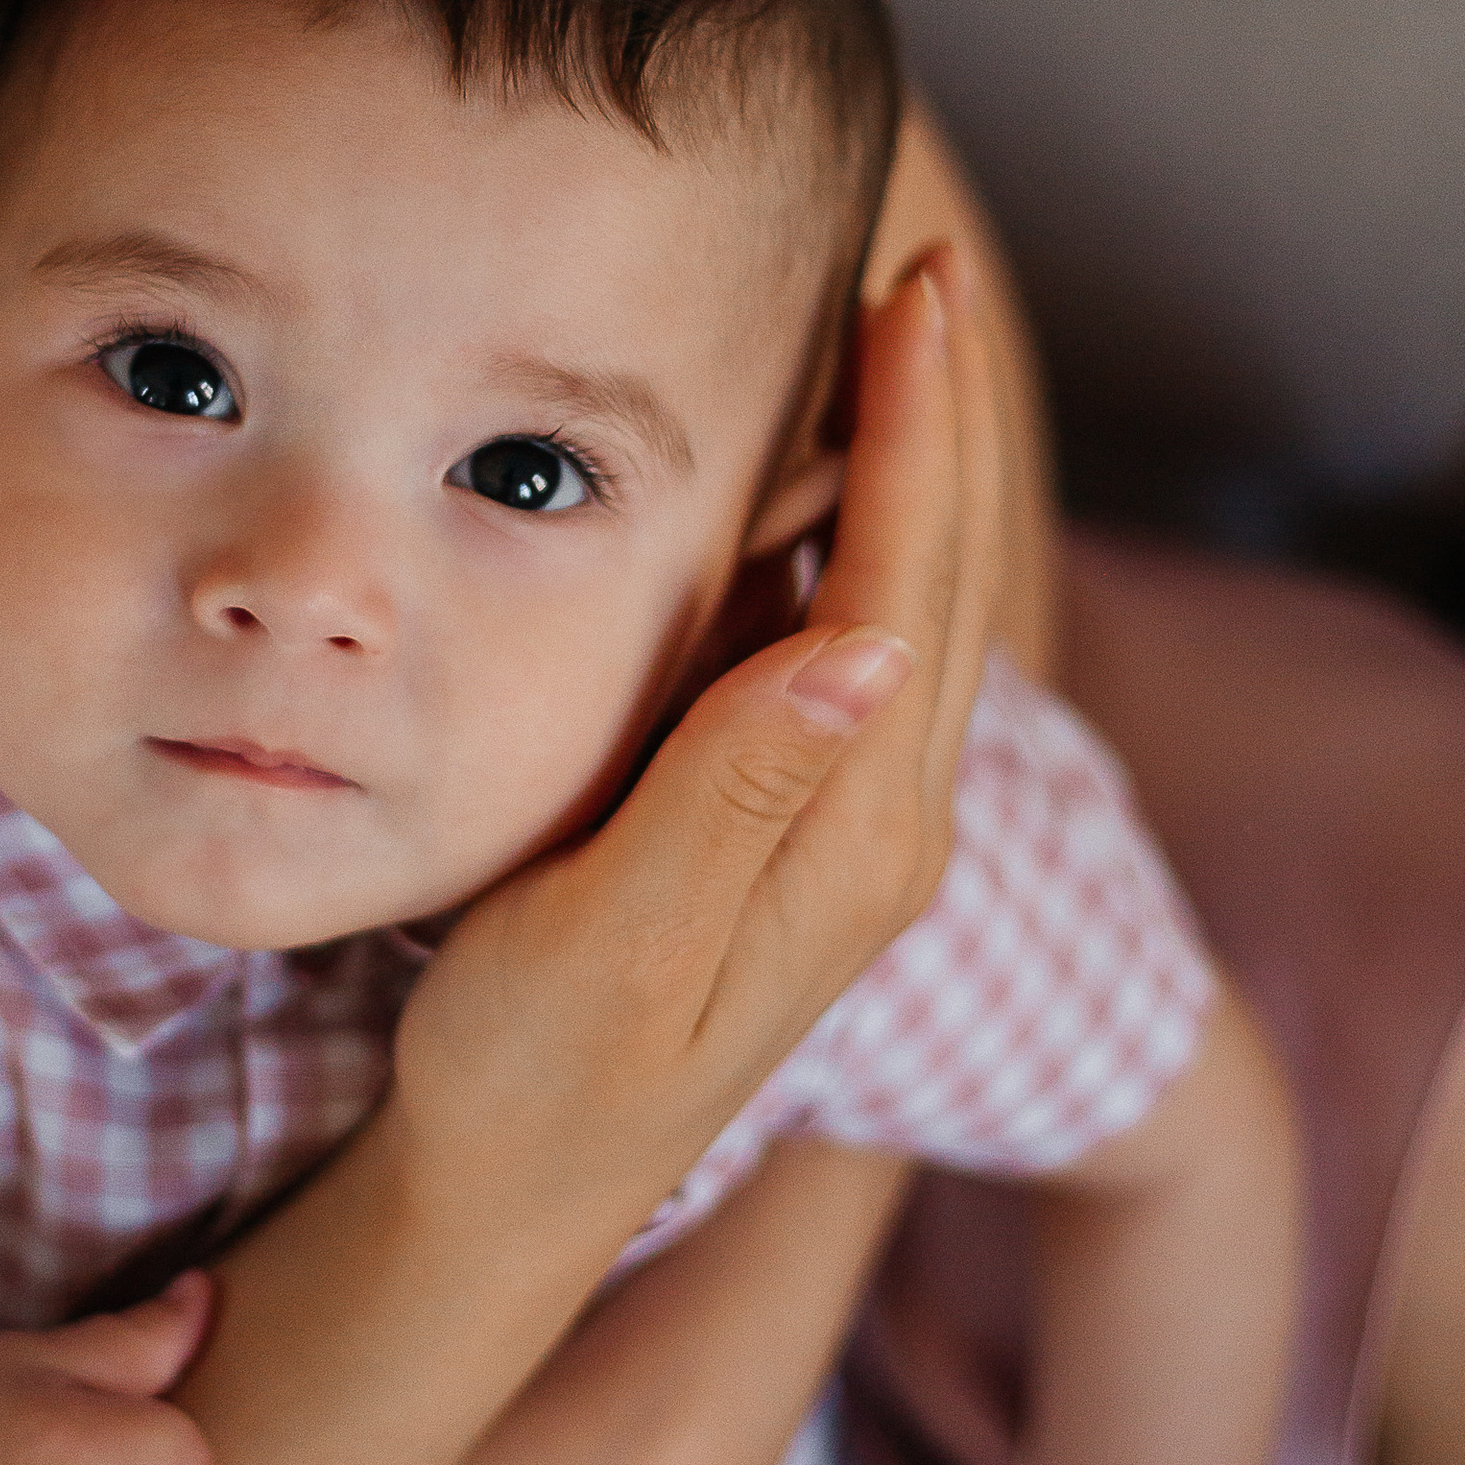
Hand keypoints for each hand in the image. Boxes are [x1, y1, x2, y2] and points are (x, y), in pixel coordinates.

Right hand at [391, 247, 1000, 1235]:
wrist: (522, 1190)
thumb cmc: (538, 1070)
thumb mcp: (620, 940)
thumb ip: (739, 794)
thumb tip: (867, 640)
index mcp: (850, 838)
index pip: (907, 590)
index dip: (914, 433)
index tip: (914, 291)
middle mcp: (882, 829)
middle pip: (941, 583)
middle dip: (940, 420)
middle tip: (927, 274)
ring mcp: (853, 834)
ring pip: (913, 612)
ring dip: (914, 470)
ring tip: (894, 345)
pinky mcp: (806, 835)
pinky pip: (864, 654)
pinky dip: (859, 543)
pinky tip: (819, 491)